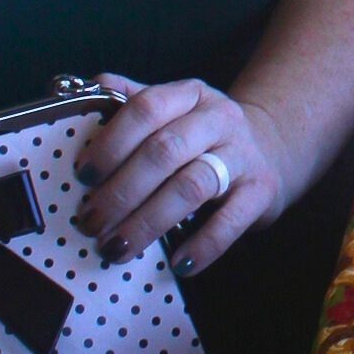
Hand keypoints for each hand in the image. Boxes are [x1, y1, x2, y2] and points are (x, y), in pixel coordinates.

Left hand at [72, 73, 287, 278]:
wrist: (269, 150)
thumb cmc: (200, 138)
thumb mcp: (172, 111)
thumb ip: (129, 101)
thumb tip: (84, 89)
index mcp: (188, 95)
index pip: (146, 108)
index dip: (111, 142)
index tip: (83, 176)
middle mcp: (218, 118)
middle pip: (164, 150)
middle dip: (122, 191)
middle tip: (92, 223)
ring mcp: (243, 153)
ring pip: (192, 186)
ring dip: (148, 221)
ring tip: (118, 248)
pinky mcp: (262, 189)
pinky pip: (232, 219)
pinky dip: (203, 244)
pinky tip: (178, 263)